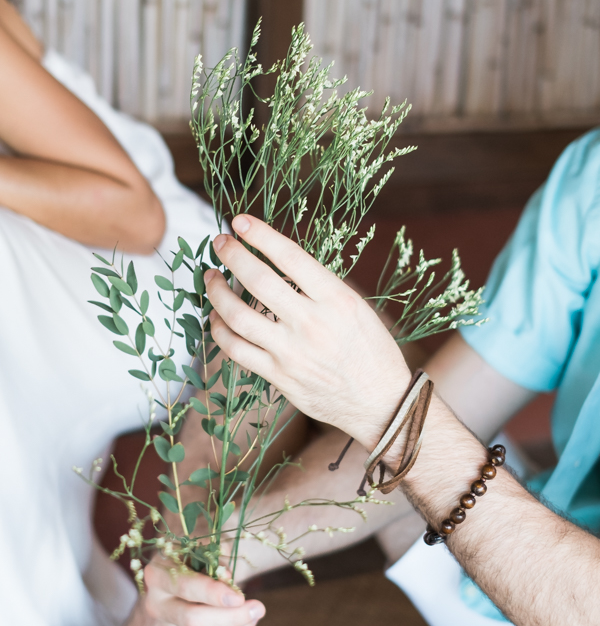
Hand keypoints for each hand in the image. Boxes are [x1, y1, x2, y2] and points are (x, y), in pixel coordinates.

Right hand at [144, 555, 265, 625]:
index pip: (184, 588)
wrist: (201, 567)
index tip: (240, 597)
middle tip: (259, 607)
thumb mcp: (211, 545)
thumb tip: (228, 581)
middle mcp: (157, 606)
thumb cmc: (206, 553)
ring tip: (255, 614)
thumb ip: (218, 559)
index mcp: (158, 574)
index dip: (213, 594)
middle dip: (231, 617)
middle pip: (193, 621)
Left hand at [205, 215, 410, 451]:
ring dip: (216, 291)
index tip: (240, 221)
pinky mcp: (279, 376)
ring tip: (210, 276)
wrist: (381, 403)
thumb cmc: (371, 351)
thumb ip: (320, 288)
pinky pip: (236, 350)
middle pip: (258, 280)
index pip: (290, 256)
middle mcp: (312, 324)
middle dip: (232, 255)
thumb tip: (278, 263)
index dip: (260, 235)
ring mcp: (292, 352)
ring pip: (238, 315)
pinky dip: (220, 329)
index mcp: (336, 299)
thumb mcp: (357, 308)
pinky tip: (217, 316)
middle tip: (219, 242)